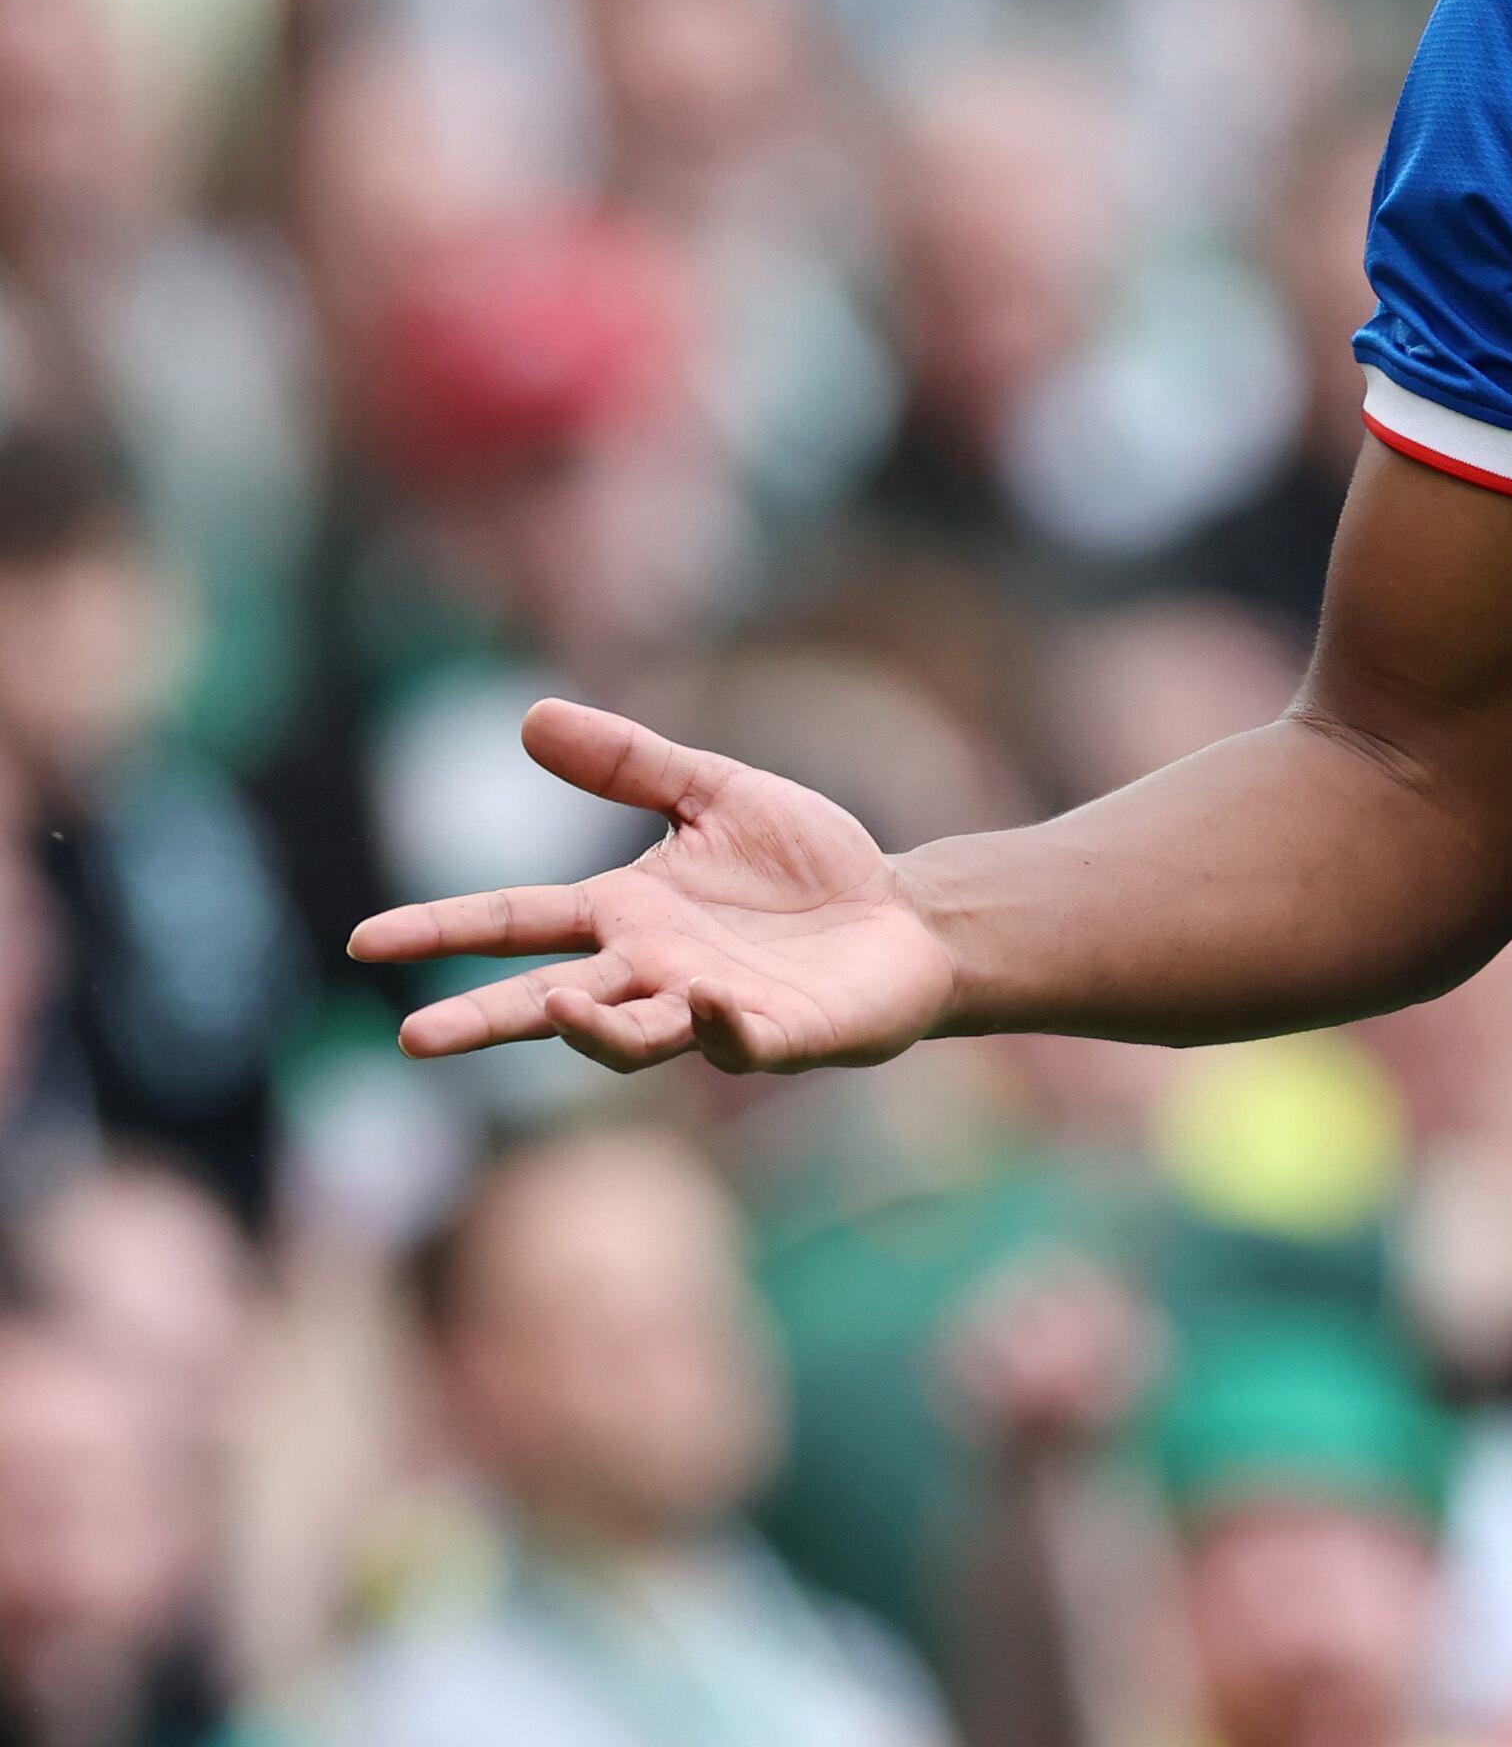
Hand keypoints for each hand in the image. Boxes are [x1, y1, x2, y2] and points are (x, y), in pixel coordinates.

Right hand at [349, 698, 958, 1071]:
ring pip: (633, 1035)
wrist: (903, 915)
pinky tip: (706, 1004)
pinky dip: (717, 1029)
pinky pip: (737, 1041)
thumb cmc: (807, 865)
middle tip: (414, 1039)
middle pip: (549, 1002)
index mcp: (626, 915)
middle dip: (484, 1020)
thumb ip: (628, 763)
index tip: (364, 942)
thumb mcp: (716, 794)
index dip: (442, 929)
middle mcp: (652, 972)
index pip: (516, 922)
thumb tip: (530, 715)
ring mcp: (709, 1011)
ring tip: (557, 1006)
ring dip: (595, 1028)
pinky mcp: (778, 1035)